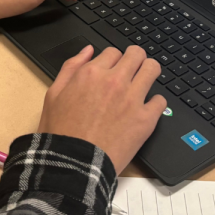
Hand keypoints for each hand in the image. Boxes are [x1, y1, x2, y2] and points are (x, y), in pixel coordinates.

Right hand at [36, 44, 166, 175]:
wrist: (71, 164)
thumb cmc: (60, 133)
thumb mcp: (54, 95)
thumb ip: (71, 67)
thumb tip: (88, 50)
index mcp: (91, 73)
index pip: (113, 52)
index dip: (113, 60)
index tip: (113, 69)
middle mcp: (115, 81)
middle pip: (136, 54)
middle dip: (135, 59)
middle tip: (133, 70)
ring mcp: (132, 99)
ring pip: (153, 69)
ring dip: (149, 72)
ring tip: (144, 82)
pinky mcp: (145, 119)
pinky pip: (161, 100)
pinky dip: (155, 103)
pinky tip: (147, 109)